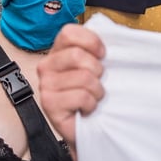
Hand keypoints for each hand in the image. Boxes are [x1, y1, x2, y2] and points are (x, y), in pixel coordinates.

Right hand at [37, 24, 106, 150]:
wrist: (87, 128)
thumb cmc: (92, 96)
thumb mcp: (95, 68)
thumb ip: (97, 50)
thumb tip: (115, 34)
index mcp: (57, 52)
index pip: (69, 33)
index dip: (91, 41)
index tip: (102, 55)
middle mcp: (47, 66)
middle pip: (77, 55)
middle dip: (97, 71)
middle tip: (96, 83)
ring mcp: (46, 85)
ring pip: (83, 77)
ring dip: (96, 91)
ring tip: (92, 98)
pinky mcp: (49, 104)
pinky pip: (81, 96)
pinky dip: (91, 104)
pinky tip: (85, 109)